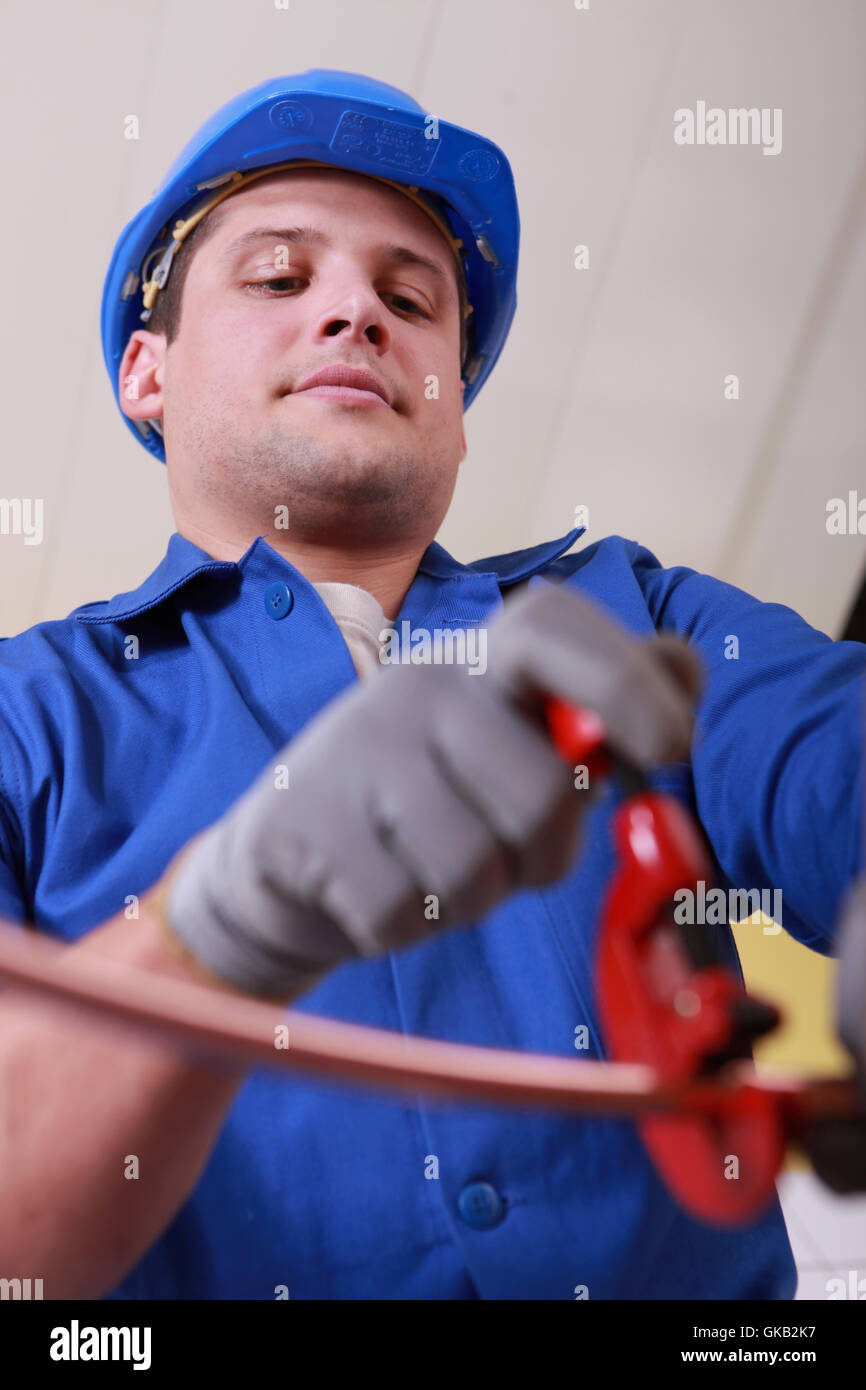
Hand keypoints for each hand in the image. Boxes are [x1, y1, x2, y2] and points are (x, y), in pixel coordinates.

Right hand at [161, 582, 702, 1000]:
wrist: (285, 851)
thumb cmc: (430, 794)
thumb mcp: (509, 738)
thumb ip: (598, 707)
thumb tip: (685, 674)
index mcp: (479, 659)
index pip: (554, 628)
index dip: (628, 682)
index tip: (673, 749)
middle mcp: (418, 686)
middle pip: (541, 793)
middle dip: (546, 854)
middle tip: (509, 852)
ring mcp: (355, 752)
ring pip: (473, 870)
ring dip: (471, 896)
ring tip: (432, 867)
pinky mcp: (305, 826)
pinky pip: (405, 914)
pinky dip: (408, 924)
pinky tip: (379, 887)